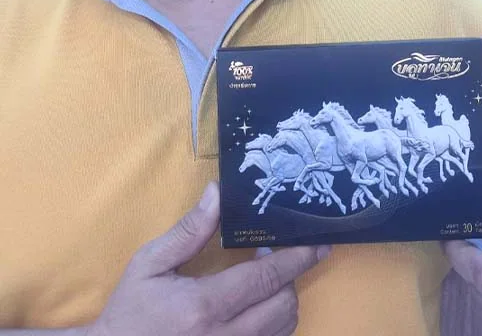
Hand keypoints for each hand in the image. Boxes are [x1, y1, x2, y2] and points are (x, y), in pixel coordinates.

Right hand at [92, 182, 328, 335]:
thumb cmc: (130, 311)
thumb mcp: (150, 264)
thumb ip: (189, 231)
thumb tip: (219, 194)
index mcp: (203, 307)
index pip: (265, 279)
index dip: (295, 258)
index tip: (316, 242)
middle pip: (283, 307)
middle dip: (291, 277)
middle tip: (274, 254)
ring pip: (282, 331)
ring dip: (283, 301)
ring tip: (264, 279)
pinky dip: (272, 325)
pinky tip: (256, 307)